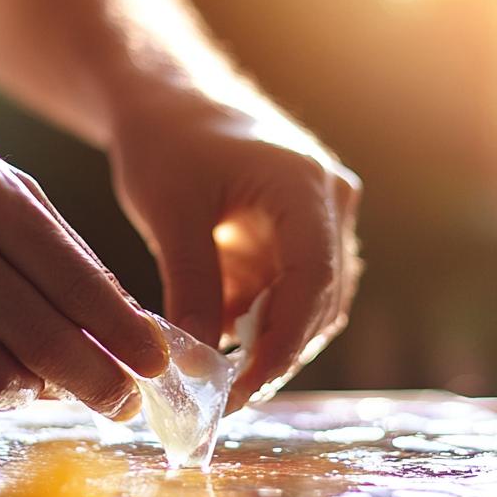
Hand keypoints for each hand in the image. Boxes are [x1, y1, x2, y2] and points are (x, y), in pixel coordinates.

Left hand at [108, 85, 361, 411]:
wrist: (167, 98)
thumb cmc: (167, 138)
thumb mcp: (170, 213)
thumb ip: (192, 285)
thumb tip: (201, 364)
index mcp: (306, 186)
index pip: (314, 281)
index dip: (284, 343)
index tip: (245, 388)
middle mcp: (330, 201)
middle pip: (320, 299)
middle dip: (276, 351)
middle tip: (226, 398)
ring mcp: (321, 218)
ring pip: (310, 302)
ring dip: (267, 338)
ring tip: (218, 376)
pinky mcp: (299, 234)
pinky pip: (289, 290)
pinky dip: (257, 318)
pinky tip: (217, 335)